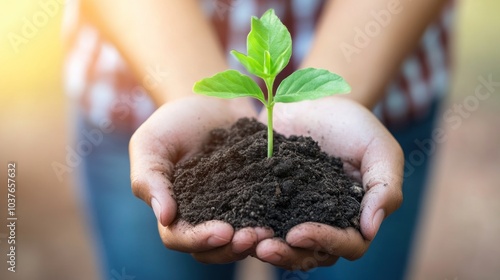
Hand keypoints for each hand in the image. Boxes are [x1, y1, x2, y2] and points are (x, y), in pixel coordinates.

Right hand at [129, 96, 272, 262]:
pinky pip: (264, 213)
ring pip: (240, 237)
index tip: (223, 232)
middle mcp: (203, 216)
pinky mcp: (255, 194)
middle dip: (232, 247)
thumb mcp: (151, 144)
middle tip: (253, 236)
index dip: (200, 240)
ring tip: (271, 232)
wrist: (210, 101)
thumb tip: (165, 218)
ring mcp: (231, 207)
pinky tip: (288, 213)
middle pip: (214, 247)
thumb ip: (150, 179)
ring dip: (255, 240)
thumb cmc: (173, 123)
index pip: (180, 238)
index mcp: (174, 211)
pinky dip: (274, 218)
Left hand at [255, 97, 403, 269]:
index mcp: (353, 216)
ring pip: (281, 244)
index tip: (298, 233)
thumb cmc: (354, 126)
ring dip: (262, 247)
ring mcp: (292, 212)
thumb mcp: (380, 150)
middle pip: (309, 254)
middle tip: (263, 248)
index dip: (323, 242)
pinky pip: (256, 219)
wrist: (316, 101)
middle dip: (287, 254)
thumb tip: (371, 230)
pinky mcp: (266, 198)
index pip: (346, 244)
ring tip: (242, 240)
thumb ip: (384, 188)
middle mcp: (322, 221)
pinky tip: (230, 223)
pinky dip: (244, 225)